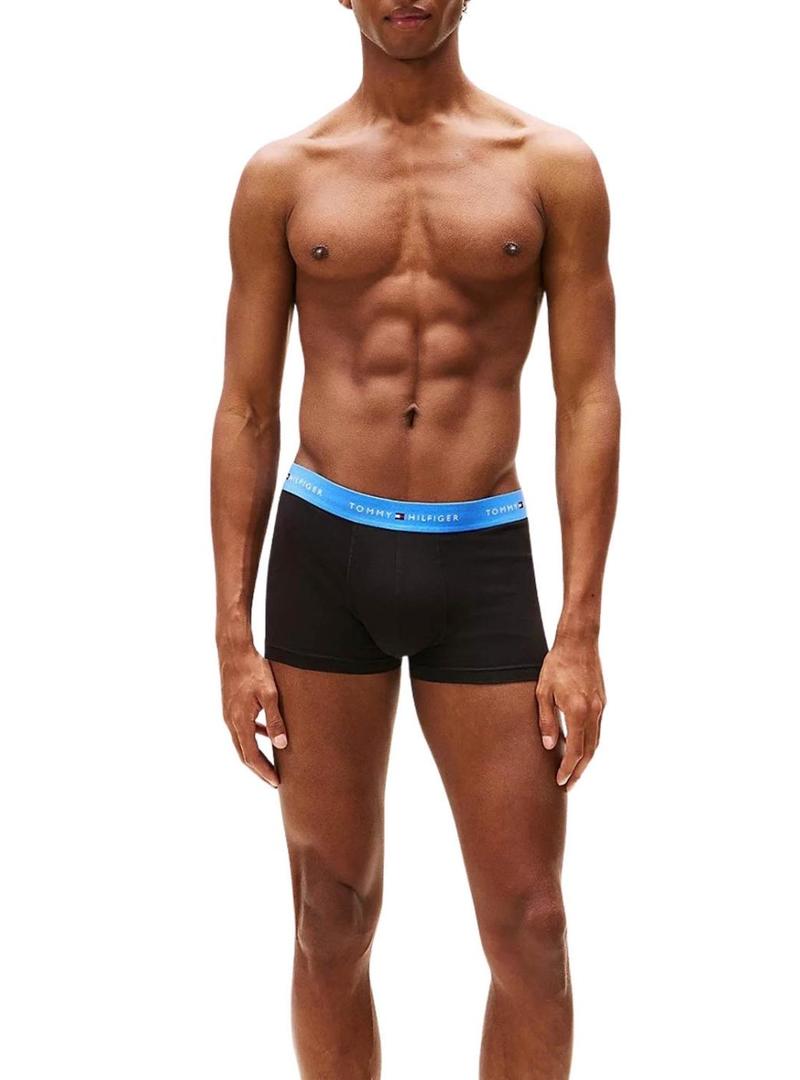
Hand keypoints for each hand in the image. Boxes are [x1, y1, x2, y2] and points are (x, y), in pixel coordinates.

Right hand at [219, 648, 286, 786]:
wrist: (234, 650)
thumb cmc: (253, 669)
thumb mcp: (269, 694)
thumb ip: (275, 719)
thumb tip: (281, 744)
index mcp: (239, 721)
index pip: (251, 756)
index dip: (263, 771)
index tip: (276, 782)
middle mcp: (231, 721)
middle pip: (244, 754)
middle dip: (259, 769)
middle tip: (273, 781)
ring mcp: (229, 714)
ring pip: (242, 743)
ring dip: (255, 755)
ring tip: (270, 764)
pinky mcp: (231, 707)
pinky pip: (242, 729)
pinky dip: (253, 738)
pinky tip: (266, 735)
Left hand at [536, 636, 605, 790]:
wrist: (579, 642)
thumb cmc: (556, 664)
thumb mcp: (543, 692)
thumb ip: (547, 720)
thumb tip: (550, 746)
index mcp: (578, 711)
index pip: (576, 750)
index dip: (568, 768)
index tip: (560, 781)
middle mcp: (593, 712)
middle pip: (590, 751)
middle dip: (578, 771)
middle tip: (568, 785)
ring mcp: (600, 707)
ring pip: (596, 742)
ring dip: (586, 760)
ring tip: (574, 772)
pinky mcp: (602, 702)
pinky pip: (597, 730)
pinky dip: (590, 744)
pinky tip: (581, 748)